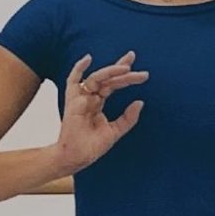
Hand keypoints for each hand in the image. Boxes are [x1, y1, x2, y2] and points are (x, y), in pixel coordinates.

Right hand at [57, 51, 148, 173]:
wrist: (77, 157)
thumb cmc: (92, 146)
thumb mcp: (115, 131)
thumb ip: (128, 118)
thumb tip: (141, 102)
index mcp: (99, 103)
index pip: (113, 84)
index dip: (126, 76)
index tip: (142, 72)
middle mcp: (90, 97)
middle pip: (107, 78)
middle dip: (122, 68)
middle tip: (136, 63)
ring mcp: (81, 98)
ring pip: (96, 78)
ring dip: (111, 71)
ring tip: (127, 68)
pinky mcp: (72, 101)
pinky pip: (72, 80)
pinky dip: (78, 68)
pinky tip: (88, 58)